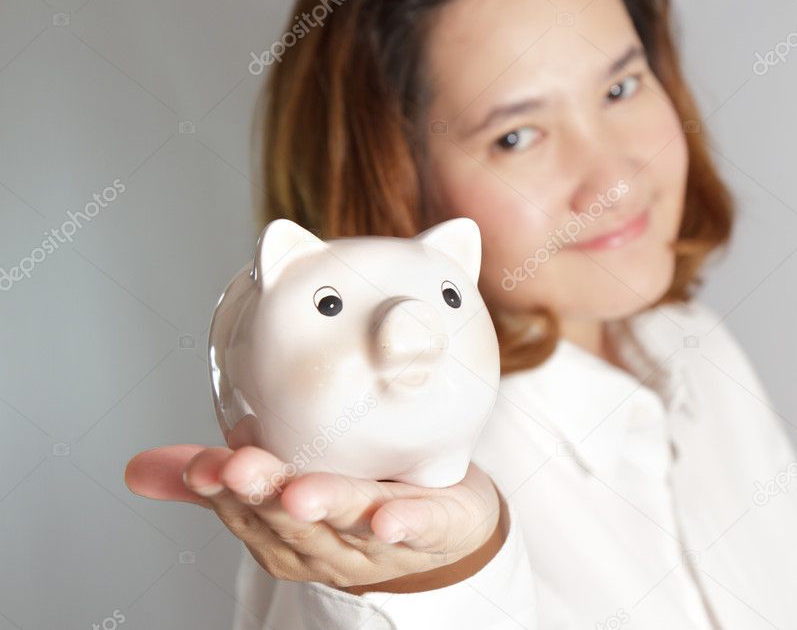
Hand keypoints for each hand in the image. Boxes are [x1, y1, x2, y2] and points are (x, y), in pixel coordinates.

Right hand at [123, 444, 505, 593]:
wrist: (444, 520)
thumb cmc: (359, 497)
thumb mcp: (281, 486)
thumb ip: (219, 475)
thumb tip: (139, 467)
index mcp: (285, 535)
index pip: (245, 510)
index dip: (222, 487)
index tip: (203, 466)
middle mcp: (328, 543)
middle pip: (292, 519)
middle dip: (264, 493)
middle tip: (239, 469)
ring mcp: (380, 539)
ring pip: (350, 521)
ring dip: (326, 507)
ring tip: (300, 493)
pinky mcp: (432, 527)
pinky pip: (420, 528)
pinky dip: (406, 524)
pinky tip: (392, 519)